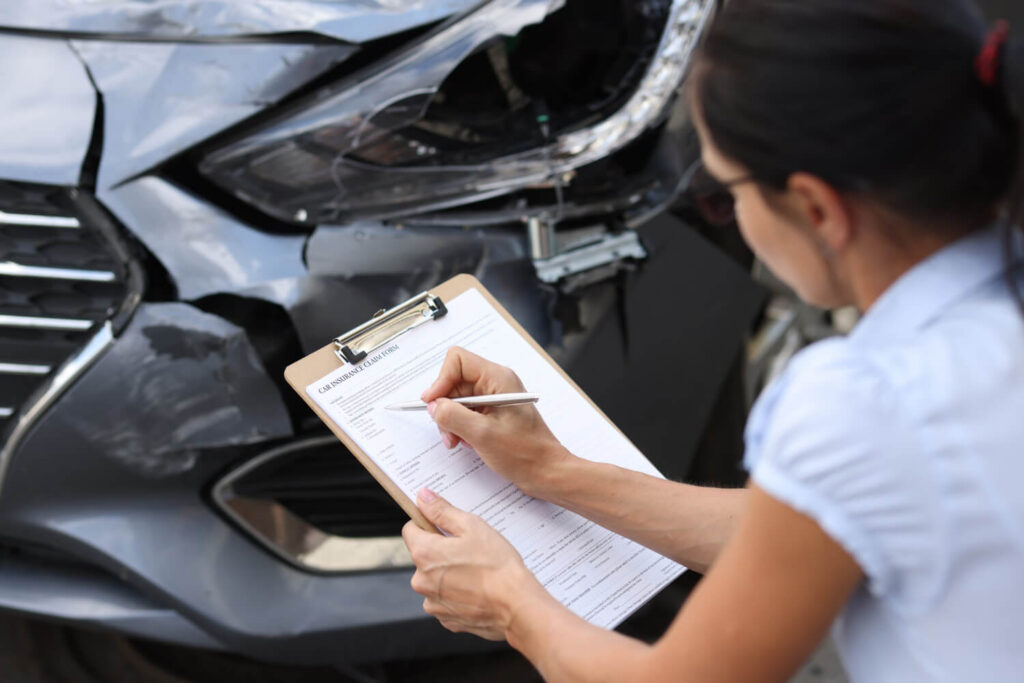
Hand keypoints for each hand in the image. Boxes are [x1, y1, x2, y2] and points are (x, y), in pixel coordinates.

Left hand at [402, 489, 547, 640]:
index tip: (444, 526)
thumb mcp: (471, 526)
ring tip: (476, 572)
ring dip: (448, 574)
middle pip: (423, 556)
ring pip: (434, 579)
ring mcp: (433, 603)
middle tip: (468, 549)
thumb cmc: (497, 564)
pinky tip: (477, 589)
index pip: (410, 530)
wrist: (516, 605)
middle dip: (441, 550)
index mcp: (424, 554)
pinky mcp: (446, 619)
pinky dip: (457, 594)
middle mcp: (421, 581)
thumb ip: (442, 511)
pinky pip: (445, 599)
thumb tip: (422, 497)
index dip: (427, 524)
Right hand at [421, 347, 570, 497]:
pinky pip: (466, 412)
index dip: (441, 380)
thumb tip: (432, 406)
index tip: (432, 403)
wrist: (545, 471)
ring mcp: (494, 398)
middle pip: (454, 381)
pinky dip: (459, 426)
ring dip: (450, 420)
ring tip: (456, 441)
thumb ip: (453, 416)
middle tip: (447, 431)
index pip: (458, 361)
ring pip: (457, 399)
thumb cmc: (525, 453)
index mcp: (498, 378)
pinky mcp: (492, 412)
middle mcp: (496, 383)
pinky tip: (466, 442)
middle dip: (445, 407)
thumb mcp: (482, 434)